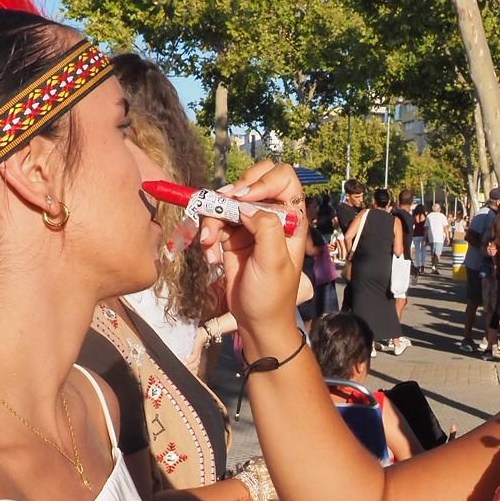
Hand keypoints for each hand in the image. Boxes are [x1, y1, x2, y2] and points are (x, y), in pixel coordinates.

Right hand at [203, 160, 305, 350]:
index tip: (245, 198)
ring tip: (209, 244)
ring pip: (227, 202)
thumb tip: (246, 206)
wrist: (256, 322)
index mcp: (291, 218)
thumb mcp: (274, 261)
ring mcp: (250, 225)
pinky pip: (215, 222)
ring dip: (213, 219)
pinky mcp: (231, 237)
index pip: (284, 178)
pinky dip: (208, 236)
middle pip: (253, 180)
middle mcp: (272, 216)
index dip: (264, 181)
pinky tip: (211, 257)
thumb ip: (266, 228)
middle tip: (223, 204)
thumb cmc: (272, 295)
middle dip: (234, 191)